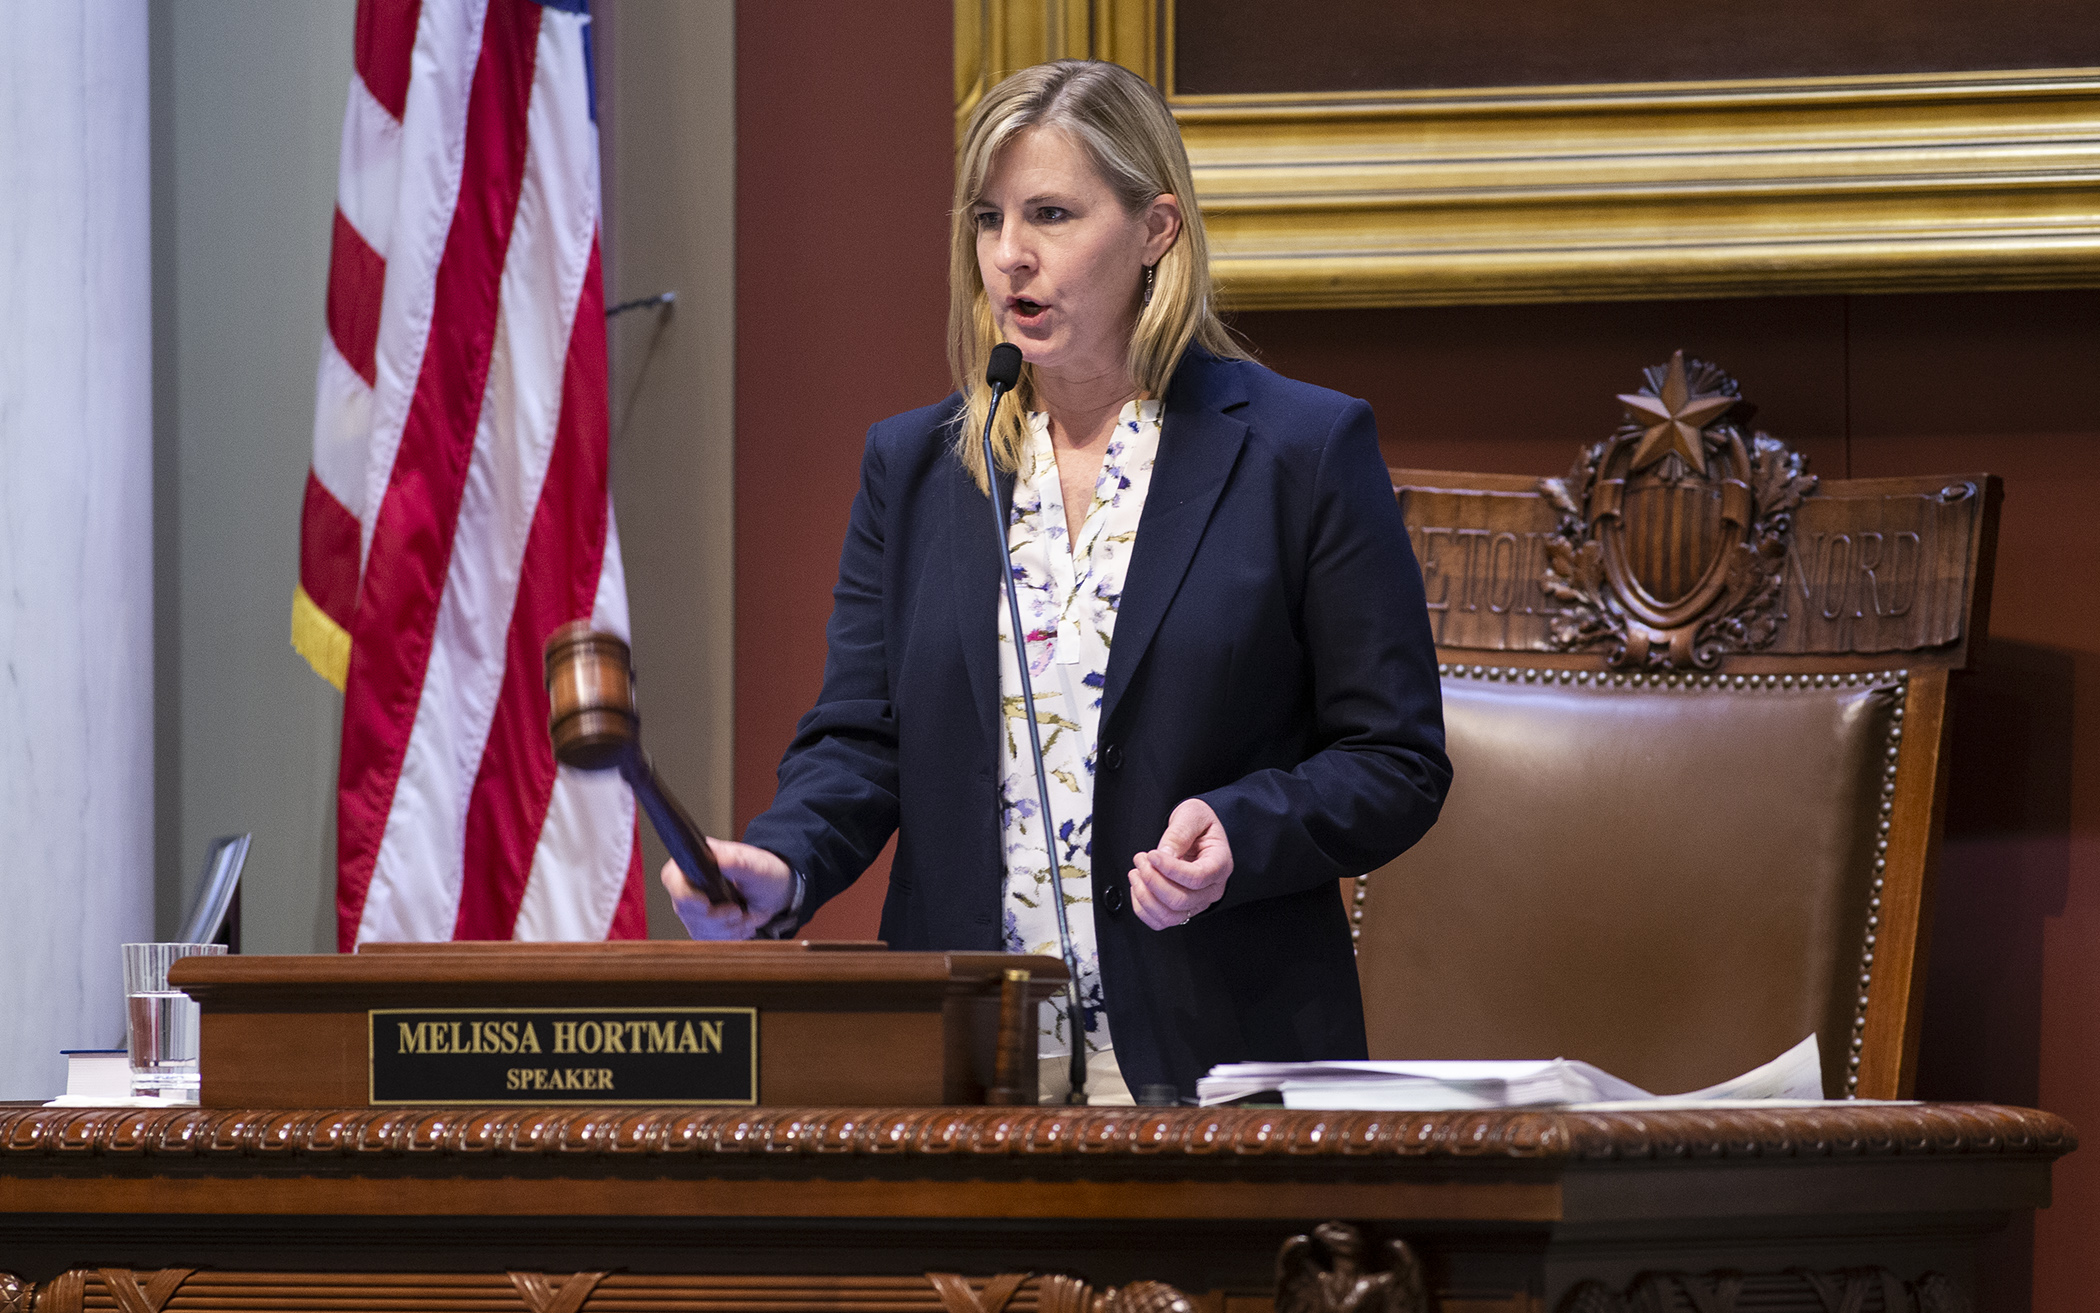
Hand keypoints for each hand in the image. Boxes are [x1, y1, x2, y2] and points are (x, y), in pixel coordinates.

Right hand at [660, 840, 794, 939]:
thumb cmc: (763, 872)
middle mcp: (688, 883)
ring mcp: (692, 906)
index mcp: (695, 860)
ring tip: (745, 918)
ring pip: (697, 928)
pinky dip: (728, 936)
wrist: (772, 892)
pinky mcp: (700, 924)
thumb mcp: (755, 865)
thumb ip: (738, 862)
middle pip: (685, 909)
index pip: (672, 878)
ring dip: (726, 929)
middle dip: (716, 918)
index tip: (707, 905)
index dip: (685, 895)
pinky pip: (707, 939)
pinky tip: (741, 925)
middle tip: (738, 912)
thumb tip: (720, 860)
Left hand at [1128, 797, 1232, 930]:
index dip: (1170, 869)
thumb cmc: (1198, 824)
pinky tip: (1138, 887)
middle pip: (1181, 900)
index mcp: (1220, 864)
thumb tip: (1165, 854)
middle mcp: (1212, 889)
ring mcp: (1197, 903)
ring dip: (1145, 896)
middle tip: (1141, 859)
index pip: (1197, 877)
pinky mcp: (1181, 909)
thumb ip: (1180, 833)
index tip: (1151, 855)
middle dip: (1152, 880)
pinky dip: (1143, 908)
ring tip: (1136, 872)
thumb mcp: (1192, 815)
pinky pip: (1160, 921)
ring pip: (1170, 916)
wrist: (1197, 833)